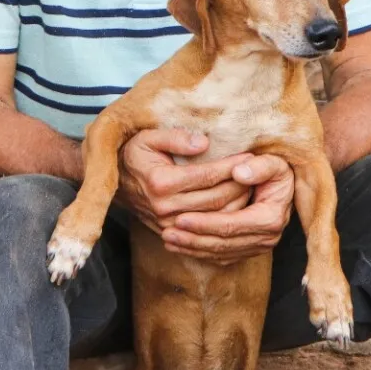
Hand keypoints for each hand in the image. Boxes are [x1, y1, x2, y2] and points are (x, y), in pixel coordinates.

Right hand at [117, 129, 251, 233]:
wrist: (112, 183)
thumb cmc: (134, 154)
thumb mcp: (148, 137)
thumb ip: (175, 138)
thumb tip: (204, 143)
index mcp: (161, 182)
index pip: (208, 176)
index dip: (232, 166)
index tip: (250, 155)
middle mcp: (165, 206)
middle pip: (217, 198)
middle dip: (241, 184)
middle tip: (258, 171)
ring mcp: (168, 223)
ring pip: (216, 216)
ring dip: (238, 202)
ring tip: (253, 185)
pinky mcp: (171, 232)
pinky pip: (207, 228)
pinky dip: (226, 217)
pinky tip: (238, 203)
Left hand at [161, 153, 295, 263]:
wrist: (283, 184)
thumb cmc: (274, 169)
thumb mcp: (273, 162)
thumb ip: (259, 166)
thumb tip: (238, 173)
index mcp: (271, 217)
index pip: (231, 223)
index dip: (205, 222)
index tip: (180, 217)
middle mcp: (267, 237)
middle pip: (223, 242)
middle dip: (193, 238)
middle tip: (167, 231)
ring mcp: (258, 247)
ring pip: (220, 252)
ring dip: (192, 247)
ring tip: (168, 238)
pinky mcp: (248, 250)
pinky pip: (222, 256)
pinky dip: (199, 252)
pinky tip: (180, 246)